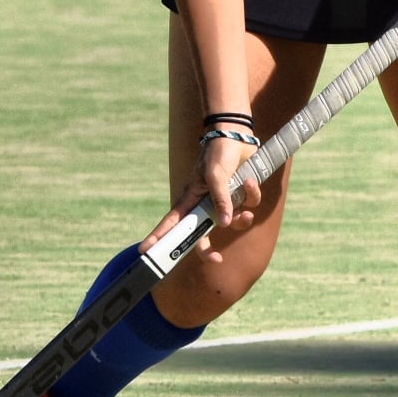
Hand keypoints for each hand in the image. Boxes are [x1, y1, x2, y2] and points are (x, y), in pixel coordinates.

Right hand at [142, 130, 261, 264]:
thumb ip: (220, 200)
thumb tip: (225, 224)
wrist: (238, 137)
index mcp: (190, 199)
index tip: (146, 251)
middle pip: (202, 235)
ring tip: (246, 210)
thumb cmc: (218, 153)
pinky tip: (250, 181)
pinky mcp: (240, 197)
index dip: (159, 237)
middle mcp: (205, 204)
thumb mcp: (215, 175)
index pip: (171, 223)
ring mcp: (223, 202)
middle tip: (217, 259)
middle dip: (209, 249)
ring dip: (241, 219)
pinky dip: (251, 195)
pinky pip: (248, 207)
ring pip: (231, 223)